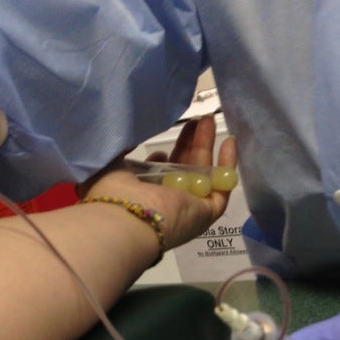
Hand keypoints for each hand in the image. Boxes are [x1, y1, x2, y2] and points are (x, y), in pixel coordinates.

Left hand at [78, 114, 236, 250]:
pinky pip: (223, 188)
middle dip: (189, 145)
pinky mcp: (206, 212)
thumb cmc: (112, 193)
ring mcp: (188, 210)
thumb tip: (127, 134)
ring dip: (207, 147)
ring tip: (208, 119)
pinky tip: (229, 141)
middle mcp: (166, 205)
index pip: (158, 179)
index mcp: (143, 198)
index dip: (162, 160)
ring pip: (204, 175)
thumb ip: (120, 148)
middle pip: (184, 171)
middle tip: (195, 120)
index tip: (160, 145)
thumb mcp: (110, 163)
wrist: (126, 220)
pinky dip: (228, 165)